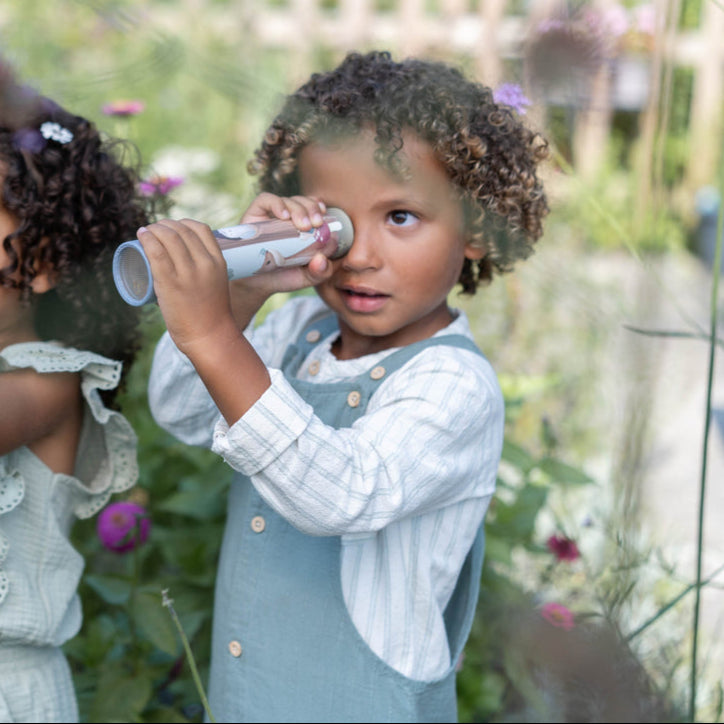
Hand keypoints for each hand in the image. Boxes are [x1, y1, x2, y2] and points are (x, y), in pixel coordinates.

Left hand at [138, 218, 271, 424]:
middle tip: (155, 230)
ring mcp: (187, 273)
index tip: (173, 227)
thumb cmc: (212, 314)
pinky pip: (156, 252)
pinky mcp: (170, 283)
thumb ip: (205, 271)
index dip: (183, 222)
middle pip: (181, 230)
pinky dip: (147, 239)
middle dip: (165, 224)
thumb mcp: (216, 283)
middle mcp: (204, 263)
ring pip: (168, 237)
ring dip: (154, 229)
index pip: (200, 229)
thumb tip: (186, 263)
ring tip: (146, 232)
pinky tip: (141, 234)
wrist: (210, 337)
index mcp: (218, 262)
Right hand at [228, 193, 336, 325]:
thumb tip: (323, 258)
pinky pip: (266, 200)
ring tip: (304, 225)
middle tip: (317, 223)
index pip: (314, 208)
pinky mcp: (255, 214)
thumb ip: (322, 271)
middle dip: (312, 209)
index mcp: (304, 228)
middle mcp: (289, 219)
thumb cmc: (284, 277)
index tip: (325, 218)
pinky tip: (284, 216)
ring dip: (299, 209)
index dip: (320, 207)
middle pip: (303, 202)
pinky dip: (277, 204)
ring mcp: (271, 215)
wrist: (256, 285)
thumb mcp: (308, 277)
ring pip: (288, 200)